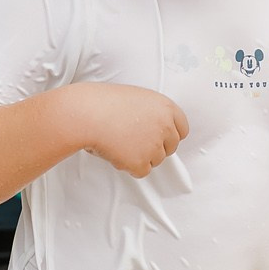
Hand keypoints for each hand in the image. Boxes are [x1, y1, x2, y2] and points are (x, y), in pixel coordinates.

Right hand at [66, 83, 187, 178]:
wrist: (86, 114)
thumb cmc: (103, 103)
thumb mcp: (136, 98)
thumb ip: (151, 113)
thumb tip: (154, 129)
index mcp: (166, 107)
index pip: (182, 129)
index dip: (170, 134)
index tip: (161, 137)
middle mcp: (165, 127)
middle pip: (171, 147)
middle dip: (156, 147)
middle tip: (135, 142)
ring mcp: (154, 146)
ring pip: (156, 160)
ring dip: (141, 156)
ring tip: (120, 142)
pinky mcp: (141, 162)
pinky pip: (141, 171)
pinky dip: (129, 166)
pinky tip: (116, 151)